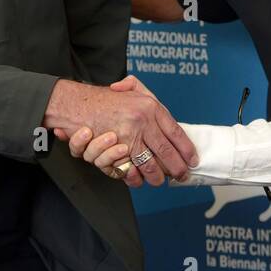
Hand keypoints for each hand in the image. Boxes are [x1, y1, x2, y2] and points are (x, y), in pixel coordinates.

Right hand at [44, 76, 194, 187]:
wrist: (78, 104)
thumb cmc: (107, 99)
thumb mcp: (132, 89)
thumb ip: (150, 97)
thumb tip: (165, 116)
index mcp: (150, 107)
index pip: (175, 131)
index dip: (186, 148)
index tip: (192, 159)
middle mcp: (142, 122)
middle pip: (166, 151)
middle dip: (176, 167)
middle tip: (182, 175)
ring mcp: (128, 137)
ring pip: (150, 163)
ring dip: (157, 176)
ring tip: (161, 180)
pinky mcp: (114, 150)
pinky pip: (130, 169)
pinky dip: (136, 177)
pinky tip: (140, 179)